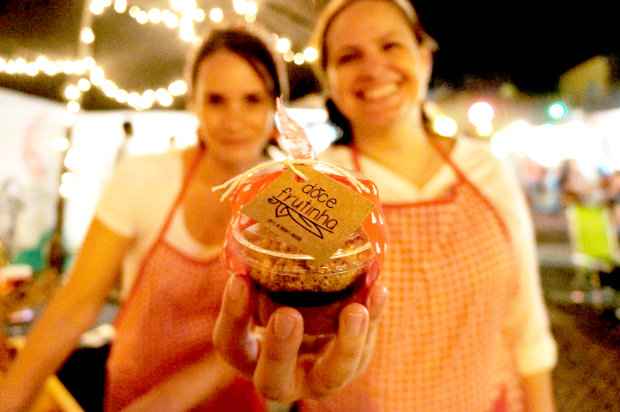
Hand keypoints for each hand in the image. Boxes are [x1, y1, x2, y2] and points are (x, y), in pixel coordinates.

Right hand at [213, 274, 387, 401]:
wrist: (318, 327)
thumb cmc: (278, 298)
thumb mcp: (262, 290)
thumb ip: (260, 271)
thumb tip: (261, 214)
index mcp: (250, 355)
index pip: (231, 343)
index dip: (233, 315)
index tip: (239, 279)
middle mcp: (282, 374)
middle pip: (273, 379)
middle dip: (280, 349)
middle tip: (287, 316)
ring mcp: (320, 375)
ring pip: (333, 373)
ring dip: (346, 342)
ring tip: (355, 311)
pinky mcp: (352, 363)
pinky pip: (366, 345)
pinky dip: (374, 316)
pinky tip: (378, 290)